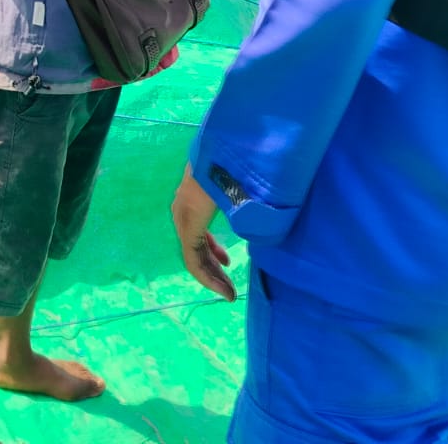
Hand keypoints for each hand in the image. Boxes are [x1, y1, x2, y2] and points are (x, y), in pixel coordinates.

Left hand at [171, 167, 235, 301]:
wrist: (227, 154)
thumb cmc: (239, 165)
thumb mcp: (241, 184)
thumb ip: (245, 196)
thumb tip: (263, 201)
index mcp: (195, 198)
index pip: (198, 230)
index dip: (213, 249)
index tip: (227, 261)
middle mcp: (184, 209)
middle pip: (197, 246)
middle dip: (213, 266)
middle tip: (228, 285)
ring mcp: (184, 218)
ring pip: (195, 256)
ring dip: (212, 277)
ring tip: (228, 293)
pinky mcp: (188, 227)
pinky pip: (193, 259)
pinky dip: (207, 277)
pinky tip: (222, 288)